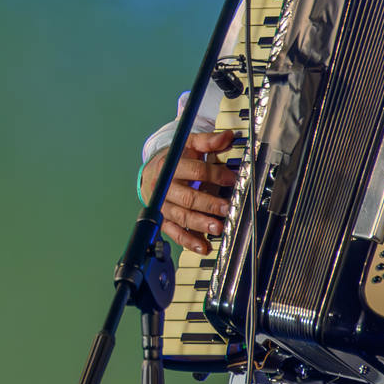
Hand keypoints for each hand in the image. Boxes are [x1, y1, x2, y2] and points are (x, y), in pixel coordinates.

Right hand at [144, 129, 236, 255]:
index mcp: (171, 166)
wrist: (151, 172)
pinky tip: (203, 246)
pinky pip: (174, 232)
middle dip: (208, 204)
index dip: (215, 174)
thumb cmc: (174, 159)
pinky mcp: (163, 219)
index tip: (232, 179)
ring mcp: (163, 205)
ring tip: (217, 228)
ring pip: (181, 216)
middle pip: (187, 197)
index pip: (195, 171)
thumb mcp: (188, 145)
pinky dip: (188, 241)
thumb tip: (227, 137)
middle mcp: (165, 187)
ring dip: (200, 224)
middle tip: (227, 208)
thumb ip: (207, 141)